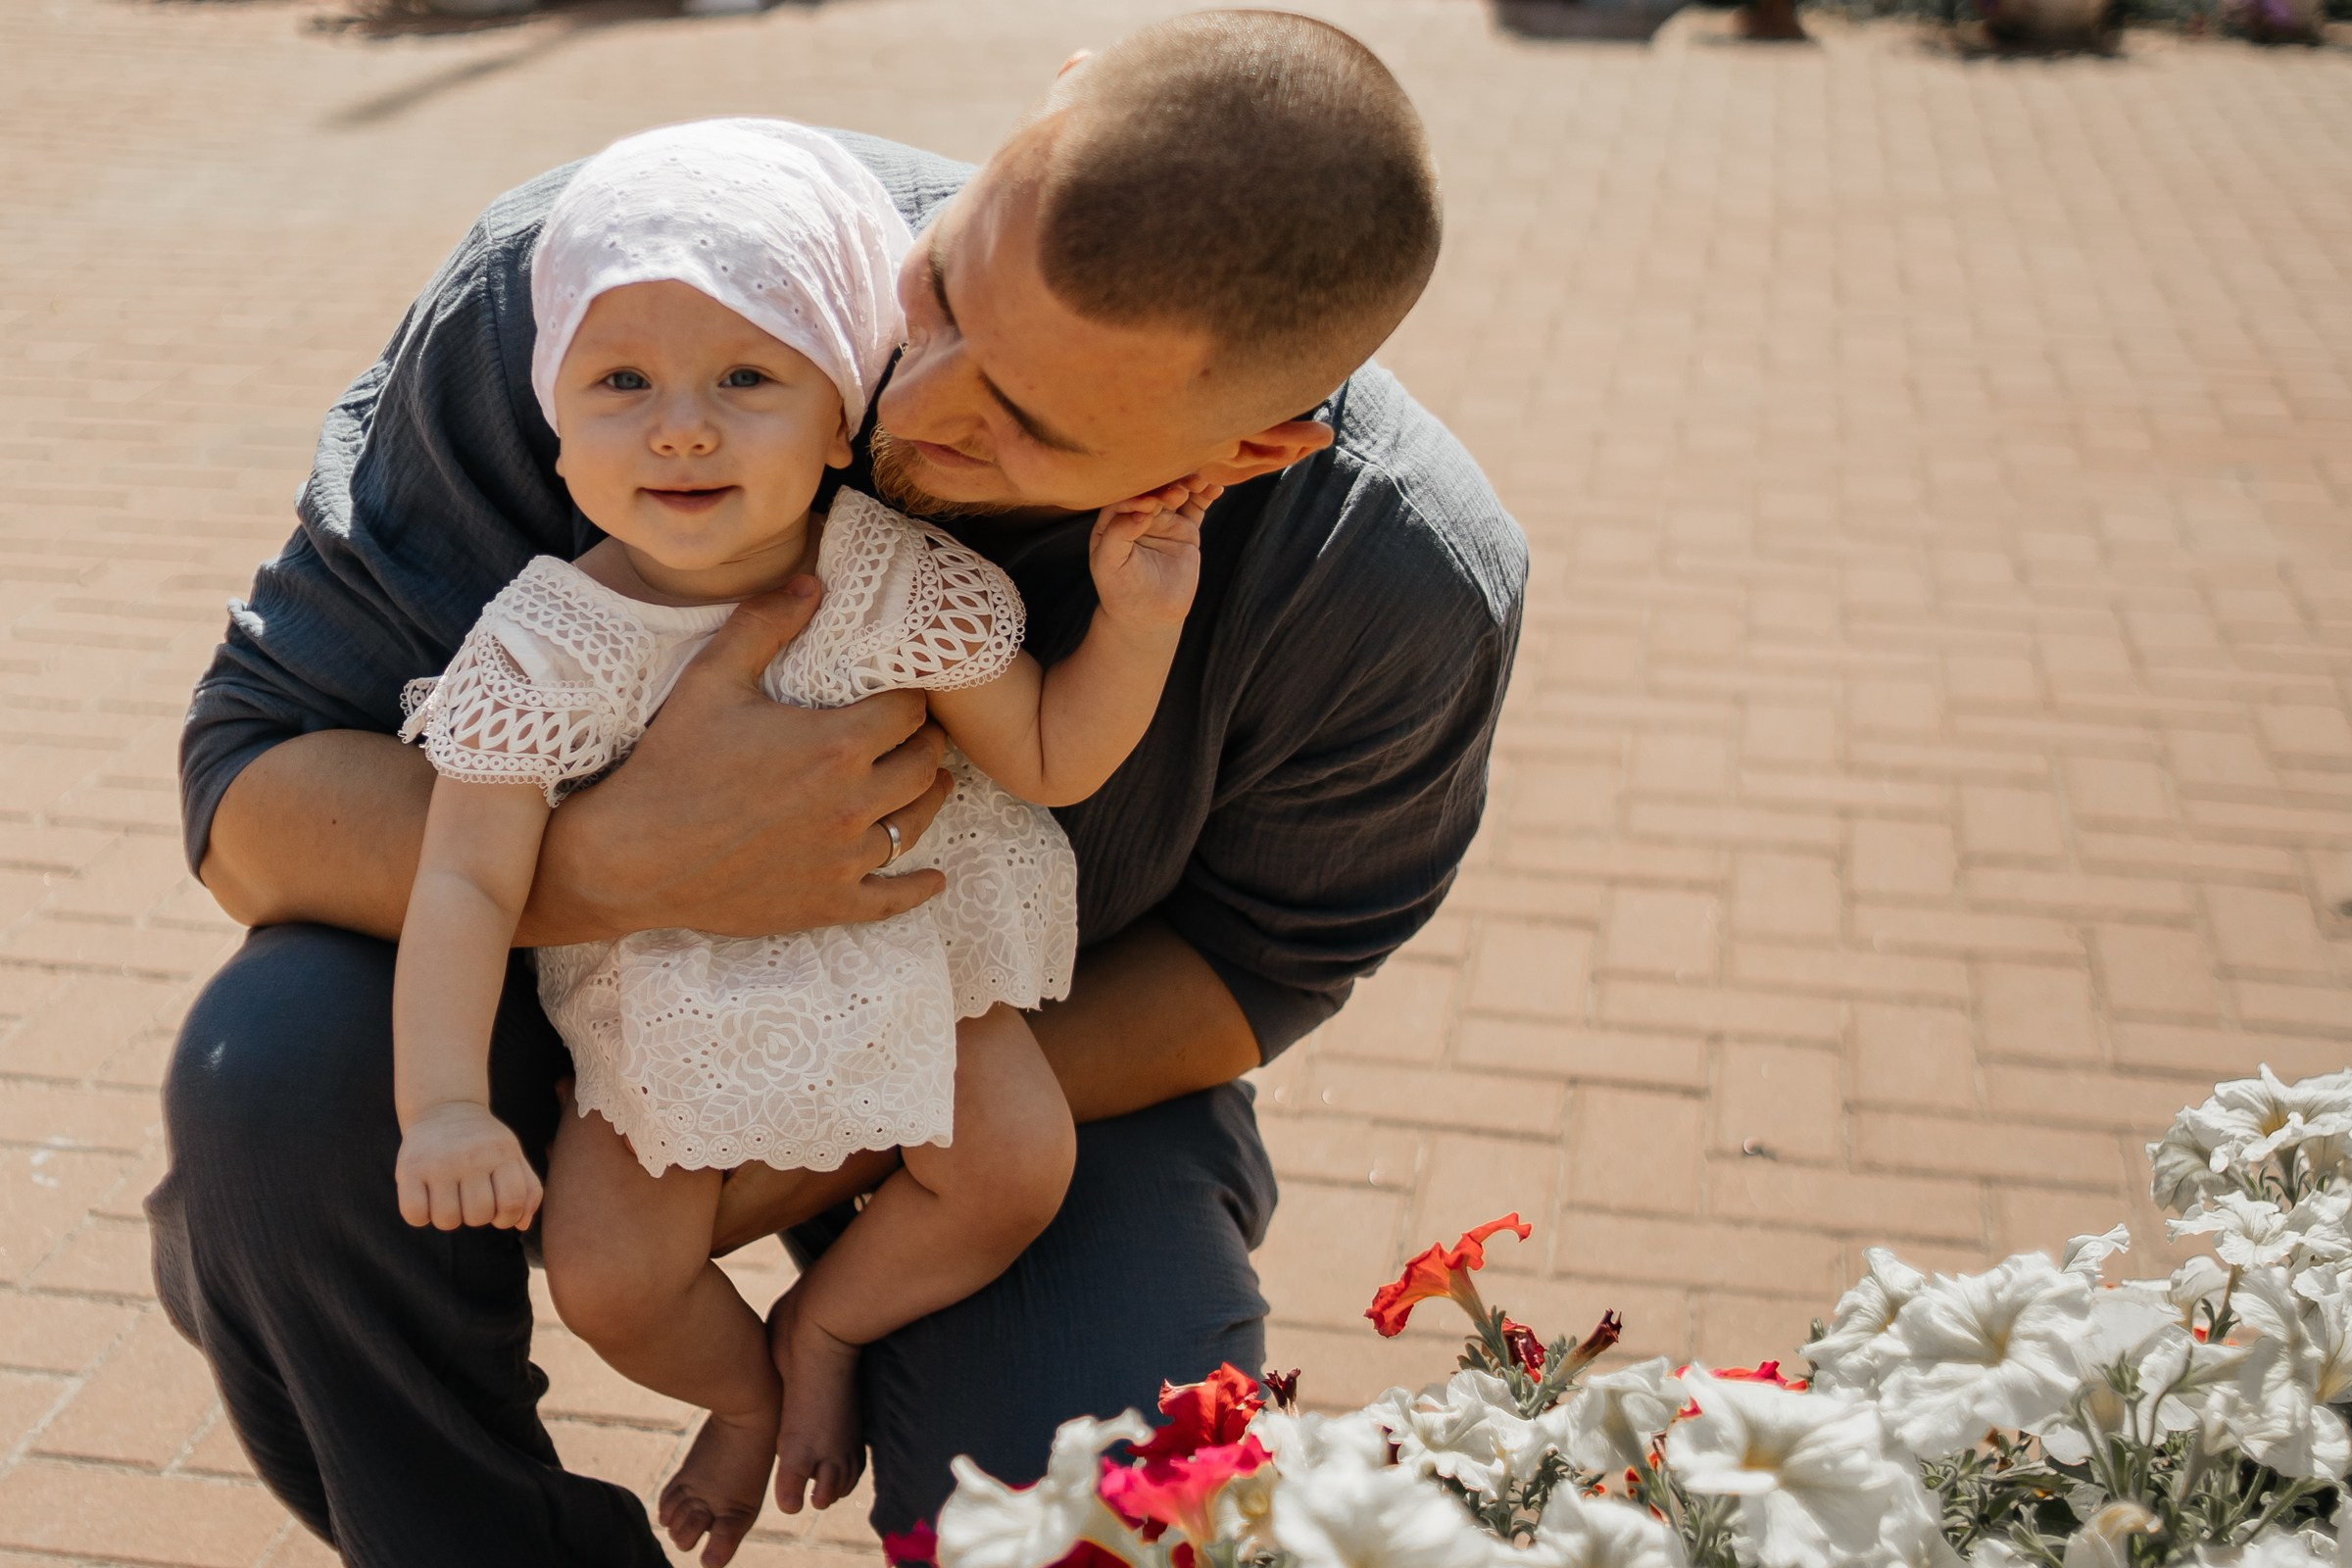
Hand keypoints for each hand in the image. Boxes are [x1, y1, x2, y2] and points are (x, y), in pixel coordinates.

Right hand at [396, 1101, 542, 1230]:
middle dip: (477, 1217)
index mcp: (502, 1152)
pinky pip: (415, 1215)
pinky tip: (426, 1200)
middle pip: (478, 1215)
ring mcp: (438, 1162)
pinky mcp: (409, 1168)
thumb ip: (528, 1189)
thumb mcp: (512, 1155)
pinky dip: (420, 1217)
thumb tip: (522, 1224)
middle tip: (470, 1199)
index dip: (507, 1218)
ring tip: (449, 1199)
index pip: (512, 1203)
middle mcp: (471, 1156)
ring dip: (449, 1219)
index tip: (498, 1210)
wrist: (444, 1108)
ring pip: (447, 1220)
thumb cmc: (483, 1142)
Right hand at [527, 578, 953, 944]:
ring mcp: (845, 859)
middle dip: (927, 743)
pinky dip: (918, 888)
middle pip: (924, 765)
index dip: (911, 698)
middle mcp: (853, 803)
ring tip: (932, 783)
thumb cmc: (670, 765)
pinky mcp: (828, 903)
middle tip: (921, 733)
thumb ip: (765, 624)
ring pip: (917, 823)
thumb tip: (812, 580)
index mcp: (837, 745)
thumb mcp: (712, 680)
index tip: (903, 693)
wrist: (631, 859)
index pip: (909, 712)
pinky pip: (893, 899)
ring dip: (930, 798)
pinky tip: (935, 879)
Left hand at [1089, 480, 1220, 630]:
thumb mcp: (1108, 564)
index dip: (1137, 497)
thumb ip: (1117, 535)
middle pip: (1153, 490)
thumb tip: (1140, 511)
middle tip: (1177, 492)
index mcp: (1113, 518)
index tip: (1150, 503)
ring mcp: (1163, 520)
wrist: (1147, 614)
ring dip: (1188, 483)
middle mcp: (1139, 514)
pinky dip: (1206, 495)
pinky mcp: (1185, 529)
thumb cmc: (1121, 589)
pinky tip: (1216, 487)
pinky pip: (1197, 507)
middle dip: (1166, 486)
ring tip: (1200, 482)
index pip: (1125, 498)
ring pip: (1177, 494)